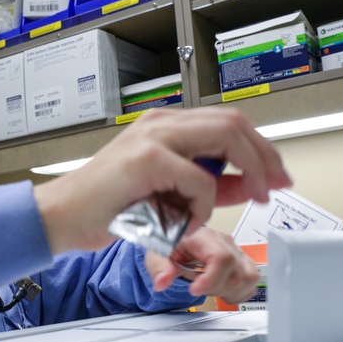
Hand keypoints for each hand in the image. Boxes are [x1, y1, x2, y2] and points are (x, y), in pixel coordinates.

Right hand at [33, 107, 291, 253]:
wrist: (63, 217)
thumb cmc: (107, 206)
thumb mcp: (170, 194)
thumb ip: (209, 184)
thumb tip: (249, 183)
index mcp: (165, 125)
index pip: (229, 122)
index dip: (262, 148)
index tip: (279, 176)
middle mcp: (162, 123)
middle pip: (234, 123)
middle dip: (264, 158)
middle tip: (274, 188)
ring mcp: (154, 137)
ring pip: (225, 138)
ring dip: (242, 176)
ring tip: (236, 203)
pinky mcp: (147, 159)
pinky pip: (200, 180)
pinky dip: (202, 206)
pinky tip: (183, 220)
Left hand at [145, 227, 258, 303]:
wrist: (180, 241)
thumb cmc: (173, 244)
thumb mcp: (159, 254)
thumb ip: (160, 267)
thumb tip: (162, 282)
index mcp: (206, 237)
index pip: (222, 258)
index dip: (211, 279)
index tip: (195, 289)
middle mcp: (226, 243)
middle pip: (236, 273)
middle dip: (215, 288)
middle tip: (198, 286)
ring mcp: (238, 253)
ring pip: (248, 279)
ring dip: (228, 291)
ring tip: (210, 287)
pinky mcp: (244, 263)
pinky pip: (252, 283)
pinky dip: (238, 292)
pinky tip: (222, 289)